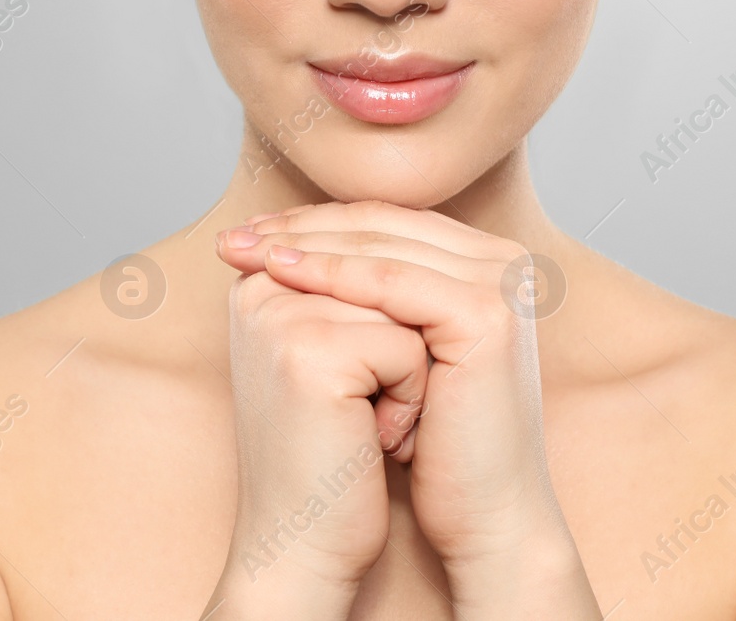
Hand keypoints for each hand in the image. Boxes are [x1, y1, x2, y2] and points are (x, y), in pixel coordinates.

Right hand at [203, 244, 429, 620]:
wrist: (308, 541)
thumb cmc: (333, 451)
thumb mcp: (338, 350)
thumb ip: (351, 285)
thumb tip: (400, 228)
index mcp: (262, 277)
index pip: (366, 243)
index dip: (395, 313)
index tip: (361, 377)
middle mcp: (260, 285)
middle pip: (389, 272)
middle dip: (401, 343)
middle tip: (362, 408)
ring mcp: (280, 314)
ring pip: (403, 306)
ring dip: (409, 372)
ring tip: (365, 421)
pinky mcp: (307, 351)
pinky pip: (406, 345)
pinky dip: (408, 399)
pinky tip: (369, 439)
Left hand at [215, 200, 601, 618]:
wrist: (482, 514)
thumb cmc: (434, 443)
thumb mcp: (393, 352)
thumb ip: (364, 295)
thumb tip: (279, 248)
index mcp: (485, 260)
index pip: (384, 222)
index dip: (312, 221)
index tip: (245, 231)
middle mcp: (503, 260)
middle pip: (381, 224)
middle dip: (300, 226)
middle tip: (233, 235)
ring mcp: (501, 283)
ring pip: (381, 246)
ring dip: (307, 244)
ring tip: (247, 251)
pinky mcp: (487, 314)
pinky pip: (391, 282)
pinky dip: (332, 274)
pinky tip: (283, 273)